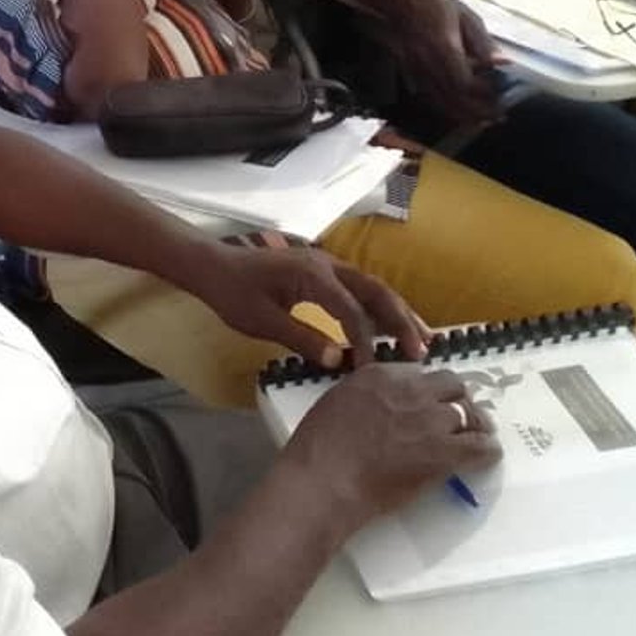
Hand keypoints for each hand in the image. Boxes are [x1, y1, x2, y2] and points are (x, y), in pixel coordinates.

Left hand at [197, 243, 431, 370]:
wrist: (212, 266)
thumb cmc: (233, 292)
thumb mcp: (262, 321)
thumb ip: (301, 338)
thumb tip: (338, 362)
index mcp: (312, 274)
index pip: (351, 310)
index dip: (365, 341)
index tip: (372, 370)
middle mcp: (327, 265)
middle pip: (376, 291)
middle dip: (401, 321)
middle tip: (422, 351)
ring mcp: (328, 267)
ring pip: (373, 289)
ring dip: (398, 313)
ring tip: (423, 340)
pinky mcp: (324, 275)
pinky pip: (361, 291)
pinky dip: (380, 309)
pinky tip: (392, 329)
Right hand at [283, 365, 501, 522]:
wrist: (325, 479)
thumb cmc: (318, 446)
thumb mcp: (338, 402)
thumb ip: (367, 396)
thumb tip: (384, 408)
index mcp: (380, 374)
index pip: (421, 372)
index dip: (429, 390)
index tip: (430, 402)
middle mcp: (411, 390)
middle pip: (452, 385)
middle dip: (457, 400)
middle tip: (457, 418)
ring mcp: (430, 419)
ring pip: (470, 412)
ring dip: (474, 424)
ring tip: (476, 436)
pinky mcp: (444, 452)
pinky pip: (480, 446)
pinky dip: (486, 450)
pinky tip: (485, 456)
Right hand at [384, 0, 503, 127]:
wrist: (400, 2)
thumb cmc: (434, 5)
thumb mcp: (466, 17)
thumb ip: (484, 43)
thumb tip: (503, 62)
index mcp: (443, 47)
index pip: (463, 82)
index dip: (482, 94)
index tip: (500, 96)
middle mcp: (428, 64)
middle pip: (452, 99)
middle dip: (477, 112)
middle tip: (497, 116)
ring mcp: (418, 71)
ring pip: (441, 103)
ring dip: (463, 115)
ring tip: (484, 119)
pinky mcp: (413, 75)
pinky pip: (432, 99)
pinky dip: (449, 109)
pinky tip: (462, 110)